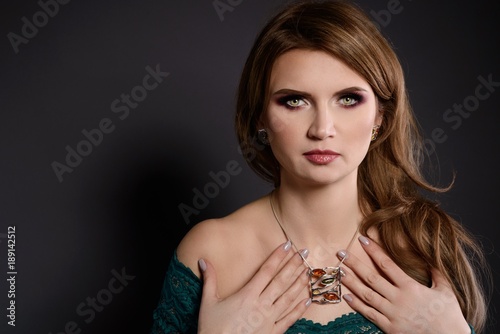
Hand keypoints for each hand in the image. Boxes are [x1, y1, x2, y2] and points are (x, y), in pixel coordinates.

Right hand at [197, 241, 310, 333]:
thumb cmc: (212, 329)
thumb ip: (209, 279)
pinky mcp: (272, 333)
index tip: (287, 244)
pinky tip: (307, 300)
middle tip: (305, 252)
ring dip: (299, 283)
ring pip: (288, 298)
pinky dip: (299, 309)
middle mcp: (261, 305)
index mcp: (247, 295)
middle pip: (281, 281)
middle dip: (294, 265)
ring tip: (309, 271)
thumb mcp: (208, 302)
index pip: (266, 270)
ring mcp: (269, 320)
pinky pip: (289, 319)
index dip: (278, 256)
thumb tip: (203, 260)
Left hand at [337, 236, 470, 333]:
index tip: (362, 239)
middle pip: (371, 278)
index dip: (374, 250)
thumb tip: (429, 255)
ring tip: (339, 271)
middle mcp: (398, 299)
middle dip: (355, 264)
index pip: (387, 264)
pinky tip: (346, 296)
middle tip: (341, 253)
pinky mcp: (389, 328)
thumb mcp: (446, 291)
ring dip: (351, 282)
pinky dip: (356, 305)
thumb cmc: (449, 316)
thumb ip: (436, 272)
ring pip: (366, 295)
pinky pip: (369, 314)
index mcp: (411, 287)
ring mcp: (392, 314)